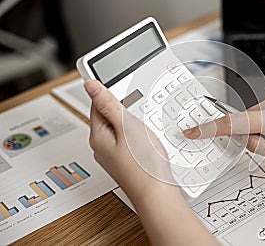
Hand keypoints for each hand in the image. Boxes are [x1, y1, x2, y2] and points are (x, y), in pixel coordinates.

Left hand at [84, 79, 218, 245]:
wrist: (157, 193)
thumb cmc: (144, 165)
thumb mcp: (127, 127)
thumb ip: (108, 105)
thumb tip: (91, 86)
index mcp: (97, 136)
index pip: (96, 105)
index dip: (109, 93)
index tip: (120, 86)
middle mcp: (102, 147)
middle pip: (109, 117)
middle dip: (124, 109)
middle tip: (138, 110)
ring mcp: (115, 155)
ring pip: (121, 129)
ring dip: (132, 123)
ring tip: (146, 126)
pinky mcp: (127, 160)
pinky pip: (129, 140)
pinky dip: (138, 135)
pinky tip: (149, 139)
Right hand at [183, 90, 264, 166]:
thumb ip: (261, 148)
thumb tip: (242, 139)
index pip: (236, 123)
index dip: (211, 128)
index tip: (194, 131)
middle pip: (244, 119)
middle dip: (247, 135)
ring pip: (253, 115)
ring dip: (258, 129)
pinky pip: (262, 110)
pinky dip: (264, 122)